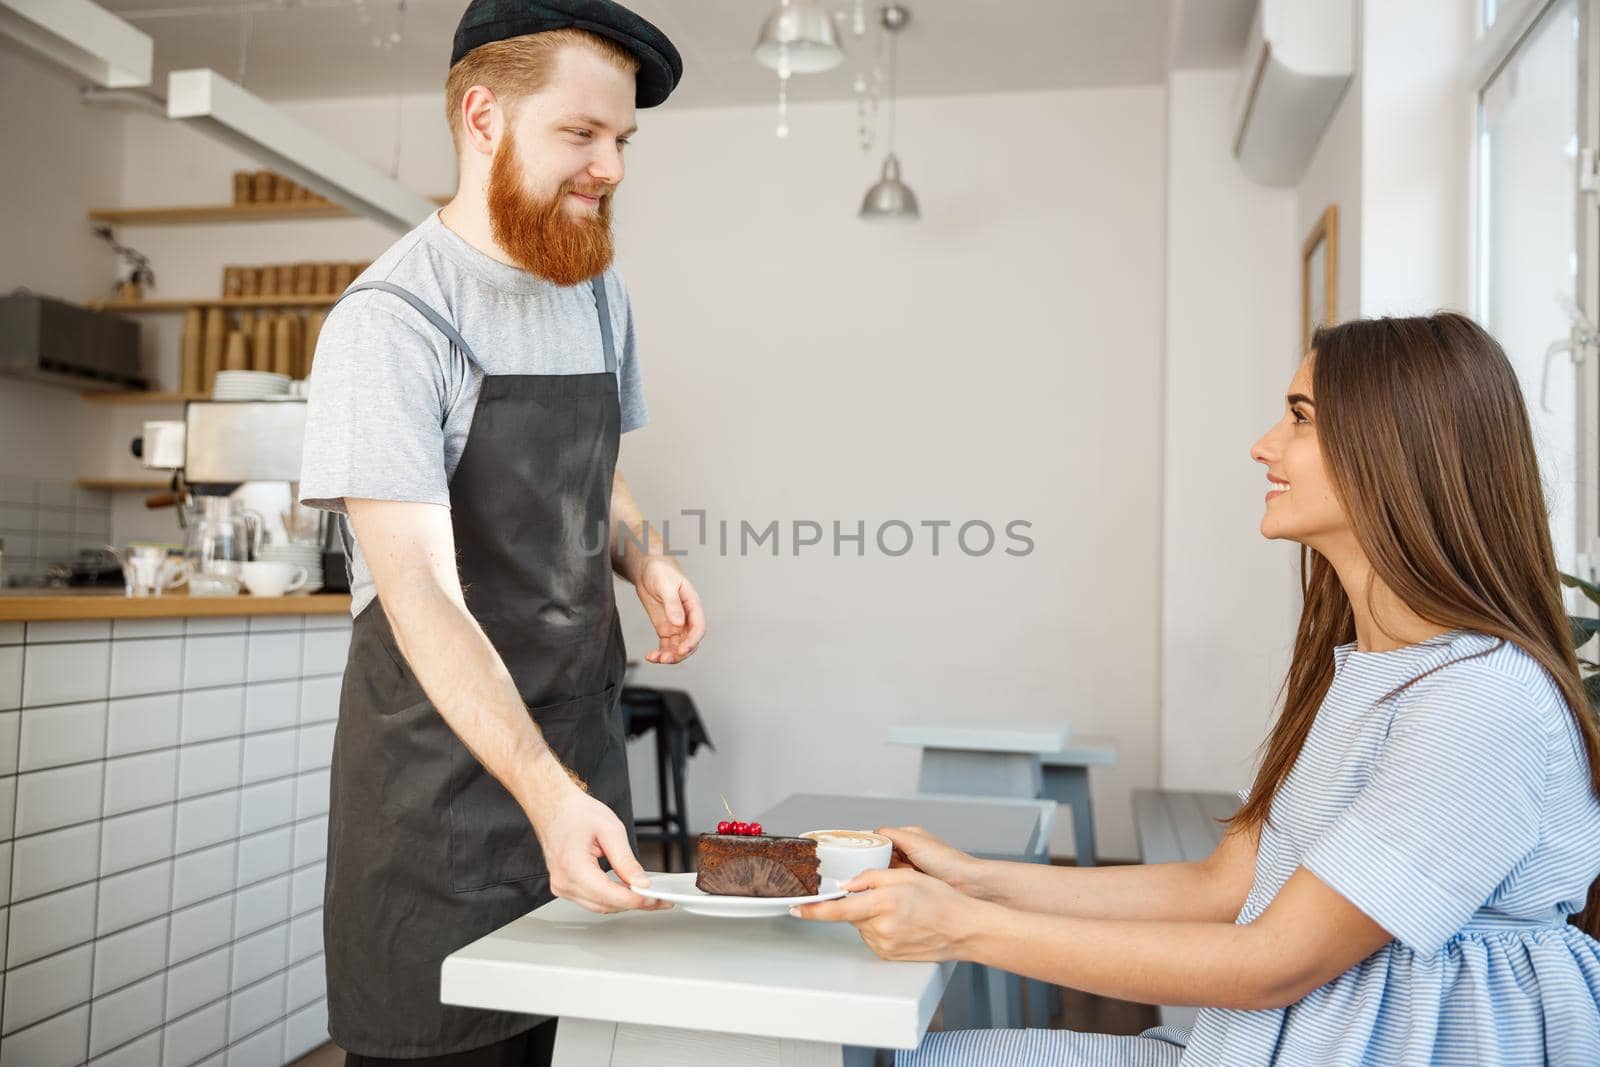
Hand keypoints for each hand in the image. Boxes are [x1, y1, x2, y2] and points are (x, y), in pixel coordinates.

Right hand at [528, 778, 670, 913]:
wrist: (554, 807)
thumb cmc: (576, 813)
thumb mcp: (610, 830)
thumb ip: (626, 860)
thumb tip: (641, 882)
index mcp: (572, 866)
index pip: (608, 895)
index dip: (635, 899)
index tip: (656, 899)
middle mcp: (564, 881)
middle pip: (605, 904)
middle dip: (634, 902)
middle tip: (660, 899)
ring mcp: (562, 886)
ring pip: (600, 906)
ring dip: (624, 903)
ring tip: (648, 895)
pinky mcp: (565, 886)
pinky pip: (592, 900)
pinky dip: (611, 898)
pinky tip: (627, 891)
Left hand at [635, 557, 704, 663]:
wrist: (648, 568)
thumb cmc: (660, 571)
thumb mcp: (666, 585)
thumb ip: (672, 604)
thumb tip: (678, 622)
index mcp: (693, 605)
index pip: (698, 628)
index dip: (692, 641)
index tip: (681, 650)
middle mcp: (687, 618)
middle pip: (690, 641)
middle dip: (680, 653)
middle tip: (665, 658)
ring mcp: (676, 624)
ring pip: (678, 647)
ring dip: (669, 656)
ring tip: (655, 658)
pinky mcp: (665, 628)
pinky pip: (666, 645)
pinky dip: (660, 653)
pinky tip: (651, 656)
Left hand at [790, 867, 985, 961]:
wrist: (964, 929)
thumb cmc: (941, 900)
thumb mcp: (906, 877)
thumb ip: (872, 878)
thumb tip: (847, 884)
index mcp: (882, 904)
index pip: (837, 909)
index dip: (813, 909)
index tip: (795, 908)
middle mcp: (880, 928)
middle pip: (851, 914)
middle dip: (860, 902)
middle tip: (886, 895)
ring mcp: (884, 945)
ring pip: (863, 925)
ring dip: (872, 915)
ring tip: (901, 910)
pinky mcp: (889, 955)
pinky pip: (874, 936)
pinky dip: (881, 927)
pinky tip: (902, 922)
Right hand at [878, 825, 984, 894]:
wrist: (967, 884)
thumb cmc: (947, 861)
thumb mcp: (914, 841)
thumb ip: (891, 834)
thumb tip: (871, 833)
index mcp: (909, 837)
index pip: (881, 838)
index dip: (872, 846)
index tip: (861, 854)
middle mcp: (909, 852)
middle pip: (881, 856)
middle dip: (880, 863)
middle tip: (881, 869)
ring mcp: (911, 869)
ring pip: (887, 871)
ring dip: (889, 876)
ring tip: (895, 878)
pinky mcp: (913, 885)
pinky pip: (896, 884)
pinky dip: (895, 886)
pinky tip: (898, 888)